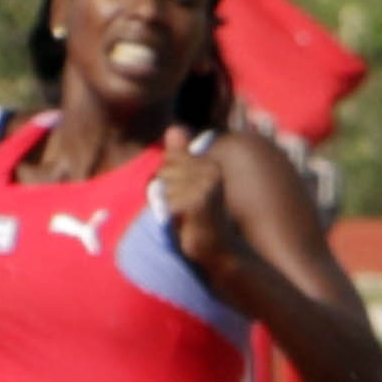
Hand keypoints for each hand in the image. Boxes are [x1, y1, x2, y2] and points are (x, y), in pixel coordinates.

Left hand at [157, 127, 240, 279]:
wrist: (219, 254)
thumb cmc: (201, 222)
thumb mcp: (189, 186)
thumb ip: (180, 158)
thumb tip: (173, 128)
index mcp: (210, 164)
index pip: (169, 160)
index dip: (170, 183)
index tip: (188, 200)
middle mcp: (210, 171)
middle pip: (164, 171)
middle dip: (167, 193)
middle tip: (186, 213)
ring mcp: (204, 187)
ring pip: (162, 187)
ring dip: (168, 207)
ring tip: (185, 219)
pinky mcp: (196, 203)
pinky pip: (165, 203)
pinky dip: (169, 218)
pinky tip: (184, 225)